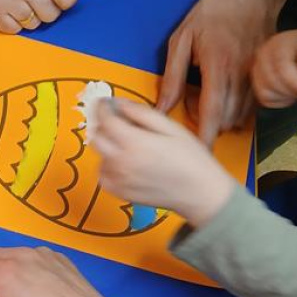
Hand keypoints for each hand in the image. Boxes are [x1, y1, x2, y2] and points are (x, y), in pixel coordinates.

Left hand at [92, 98, 236, 226]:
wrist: (200, 192)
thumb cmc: (191, 159)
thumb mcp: (171, 127)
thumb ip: (142, 113)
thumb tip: (121, 104)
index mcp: (134, 143)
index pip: (105, 120)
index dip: (103, 107)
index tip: (106, 103)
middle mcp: (121, 162)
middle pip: (96, 137)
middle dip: (103, 125)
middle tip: (117, 121)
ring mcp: (119, 180)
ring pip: (99, 156)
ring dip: (107, 146)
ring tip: (128, 145)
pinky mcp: (120, 193)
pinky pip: (103, 176)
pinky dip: (108, 166)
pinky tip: (124, 163)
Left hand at [158, 0, 288, 143]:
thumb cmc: (214, 10)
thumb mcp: (182, 38)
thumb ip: (173, 76)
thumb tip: (162, 107)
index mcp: (218, 67)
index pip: (210, 113)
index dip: (203, 138)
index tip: (195, 155)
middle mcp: (242, 75)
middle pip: (225, 120)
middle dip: (207, 125)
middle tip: (190, 110)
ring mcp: (257, 76)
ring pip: (239, 116)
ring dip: (221, 118)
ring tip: (204, 98)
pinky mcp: (265, 74)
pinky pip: (251, 105)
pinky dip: (236, 109)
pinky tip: (223, 95)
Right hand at [252, 30, 296, 108]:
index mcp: (280, 42)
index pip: (281, 65)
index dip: (295, 82)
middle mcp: (262, 54)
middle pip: (271, 81)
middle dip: (293, 90)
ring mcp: (256, 69)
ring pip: (266, 93)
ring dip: (287, 96)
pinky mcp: (257, 83)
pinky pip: (265, 100)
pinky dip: (281, 101)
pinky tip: (293, 92)